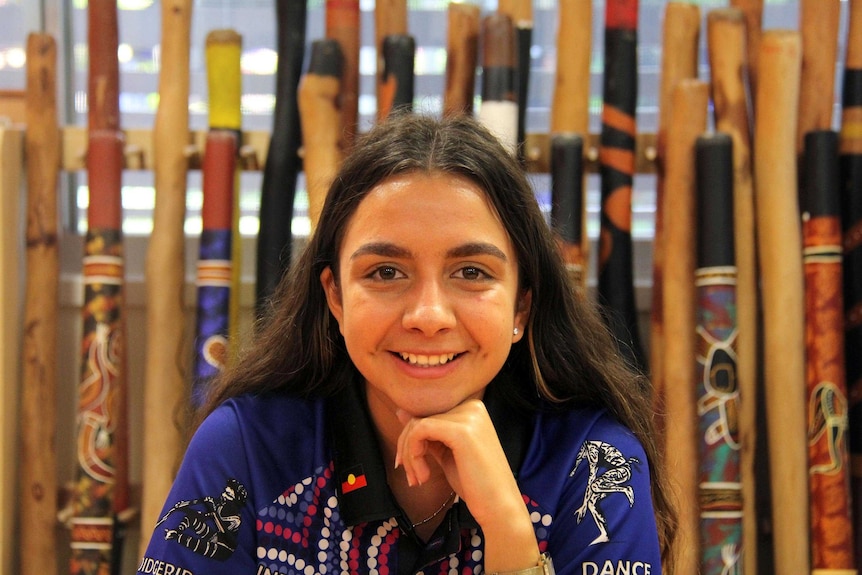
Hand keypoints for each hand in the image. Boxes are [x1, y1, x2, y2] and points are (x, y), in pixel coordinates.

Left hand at [394, 399, 539, 571]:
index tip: (409, 466)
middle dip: (407, 448)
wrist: (499, 507)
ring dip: (410, 455)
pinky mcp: (460, 431)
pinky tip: (424, 475)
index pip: (428, 414)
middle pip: (420, 418)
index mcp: (471, 408)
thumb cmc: (475, 483)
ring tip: (419, 479)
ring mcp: (468, 416)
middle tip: (412, 477)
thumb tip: (401, 412)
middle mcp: (472, 406)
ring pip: (417, 425)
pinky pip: (420, 431)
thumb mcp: (445, 452)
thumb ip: (427, 432)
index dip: (410, 439)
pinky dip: (413, 454)